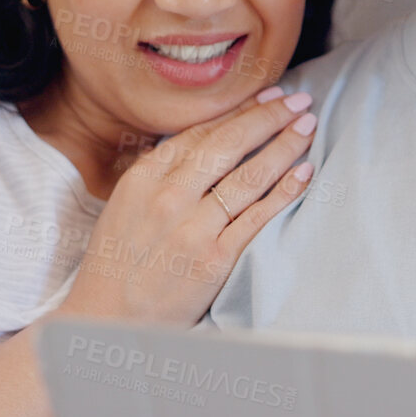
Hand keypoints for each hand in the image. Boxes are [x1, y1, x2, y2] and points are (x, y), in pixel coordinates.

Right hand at [52, 86, 315, 325]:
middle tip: (298, 99)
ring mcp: (193, 228)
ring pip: (249, 176)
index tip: (266, 96)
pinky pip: (257, 217)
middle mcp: (169, 197)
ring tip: (308, 126)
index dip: (238, 110)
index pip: (200, 132)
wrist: (107, 320)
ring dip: (283, 146)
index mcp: (144, 178)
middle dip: (268, 117)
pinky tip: (304, 172)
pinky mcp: (214, 260)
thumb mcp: (124, 206)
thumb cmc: (116, 265)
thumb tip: (198, 142)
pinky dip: (284, 192)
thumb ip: (158, 175)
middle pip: (229, 144)